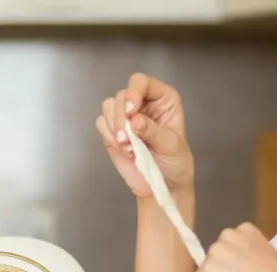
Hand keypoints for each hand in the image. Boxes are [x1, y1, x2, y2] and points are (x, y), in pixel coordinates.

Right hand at [96, 73, 195, 198]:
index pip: (141, 82)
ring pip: (108, 107)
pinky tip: (123, 149)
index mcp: (161, 98)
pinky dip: (109, 136)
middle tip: (129, 141)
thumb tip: (135, 121)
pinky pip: (101, 123)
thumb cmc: (175, 162)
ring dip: (114, 128)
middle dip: (121, 119)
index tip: (131, 113)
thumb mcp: (171, 145)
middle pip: (120, 96)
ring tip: (129, 149)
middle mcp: (142, 102)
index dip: (133, 93)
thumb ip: (153, 131)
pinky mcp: (113, 130)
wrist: (163, 185)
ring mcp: (125, 116)